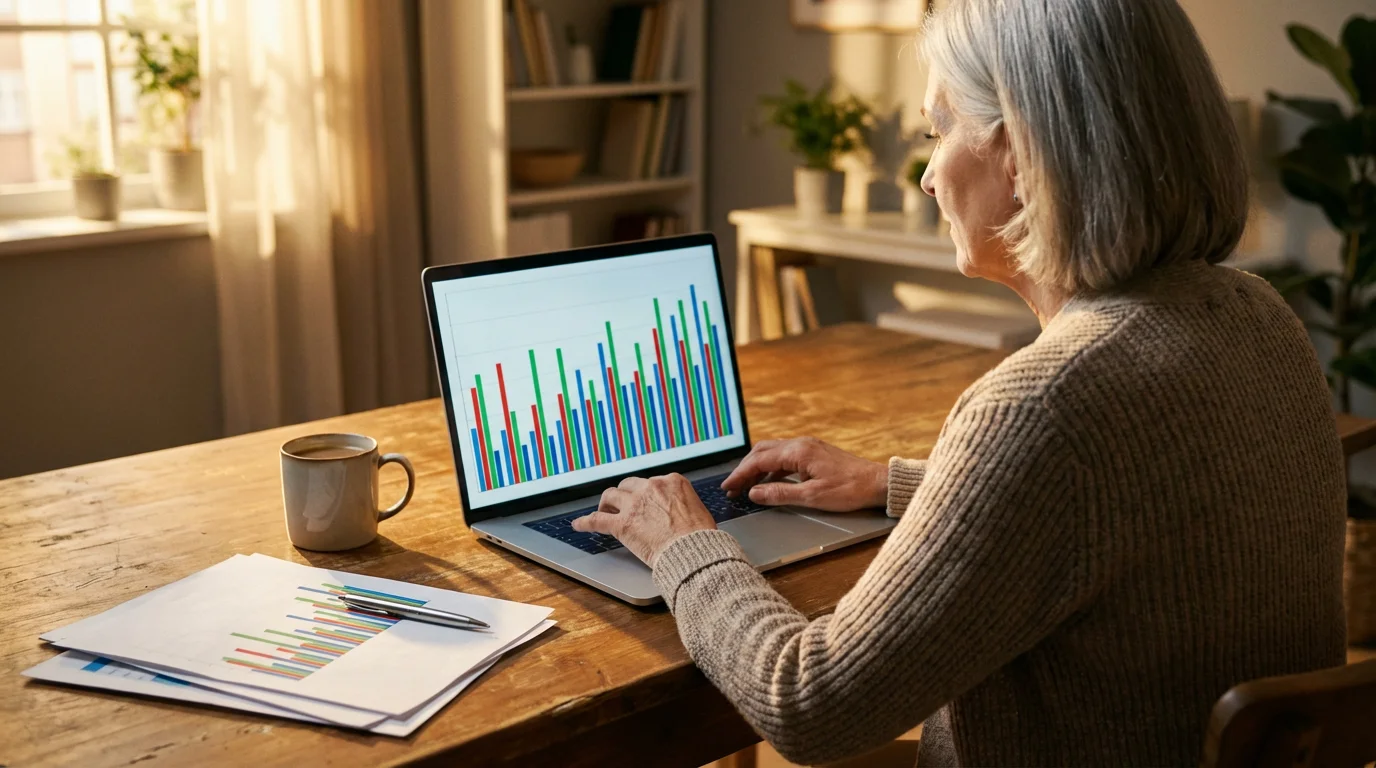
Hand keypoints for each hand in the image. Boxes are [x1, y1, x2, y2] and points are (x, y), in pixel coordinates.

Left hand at [572, 475, 716, 564]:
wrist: (695, 551)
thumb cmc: (701, 537)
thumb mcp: (698, 509)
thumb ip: (681, 503)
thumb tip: (678, 511)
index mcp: (672, 481)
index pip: (651, 482)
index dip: (645, 494)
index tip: (643, 501)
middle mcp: (651, 487)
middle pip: (629, 485)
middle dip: (624, 495)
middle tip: (622, 505)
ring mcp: (634, 504)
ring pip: (610, 496)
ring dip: (606, 504)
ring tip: (603, 511)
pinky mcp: (622, 524)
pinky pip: (597, 520)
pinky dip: (585, 522)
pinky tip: (578, 524)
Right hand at [720, 437, 886, 511]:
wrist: (877, 483)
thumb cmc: (850, 489)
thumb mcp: (812, 497)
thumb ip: (780, 494)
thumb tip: (754, 493)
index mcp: (798, 452)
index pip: (759, 461)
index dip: (740, 475)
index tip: (728, 487)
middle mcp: (801, 444)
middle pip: (762, 452)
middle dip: (745, 469)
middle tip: (733, 487)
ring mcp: (808, 447)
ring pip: (772, 453)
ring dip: (757, 469)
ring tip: (746, 487)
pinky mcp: (814, 454)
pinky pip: (784, 457)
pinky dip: (771, 469)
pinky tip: (769, 483)